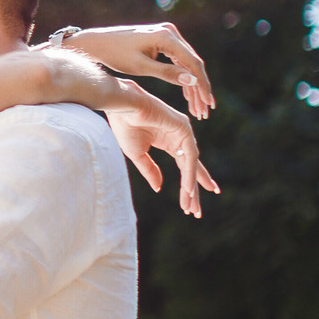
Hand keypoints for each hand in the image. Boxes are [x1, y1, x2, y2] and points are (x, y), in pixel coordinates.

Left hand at [54, 22, 214, 117]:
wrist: (96, 43)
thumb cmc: (115, 55)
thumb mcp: (141, 67)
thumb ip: (167, 73)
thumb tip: (193, 80)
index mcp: (166, 36)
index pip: (192, 63)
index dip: (202, 85)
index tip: (208, 103)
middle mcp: (170, 32)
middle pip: (193, 63)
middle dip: (200, 88)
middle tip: (205, 110)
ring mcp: (167, 34)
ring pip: (187, 63)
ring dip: (193, 85)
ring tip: (198, 108)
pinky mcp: (163, 40)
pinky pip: (178, 60)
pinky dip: (183, 77)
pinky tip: (188, 96)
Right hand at [101, 79, 220, 215]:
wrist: (121, 107)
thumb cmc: (124, 126)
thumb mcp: (137, 155)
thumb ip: (150, 170)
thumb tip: (159, 188)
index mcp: (169, 141)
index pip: (184, 165)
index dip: (188, 184)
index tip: (192, 201)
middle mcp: (179, 136)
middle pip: (191, 167)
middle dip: (195, 189)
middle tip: (198, 211)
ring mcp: (183, 131)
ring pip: (191, 164)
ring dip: (191, 187)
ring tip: (190, 205)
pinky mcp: (183, 128)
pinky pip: (188, 156)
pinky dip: (188, 173)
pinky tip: (187, 188)